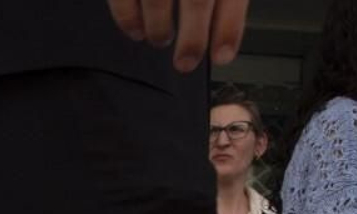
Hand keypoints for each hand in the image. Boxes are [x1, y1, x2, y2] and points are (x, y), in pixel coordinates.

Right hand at [106, 0, 248, 71]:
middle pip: (197, 0)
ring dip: (160, 29)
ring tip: (161, 40)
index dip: (228, 27)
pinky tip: (135, 31)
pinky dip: (128, 20)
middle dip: (192, 38)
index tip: (222, 57)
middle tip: (186, 63)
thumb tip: (223, 31)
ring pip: (158, 1)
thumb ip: (223, 0)